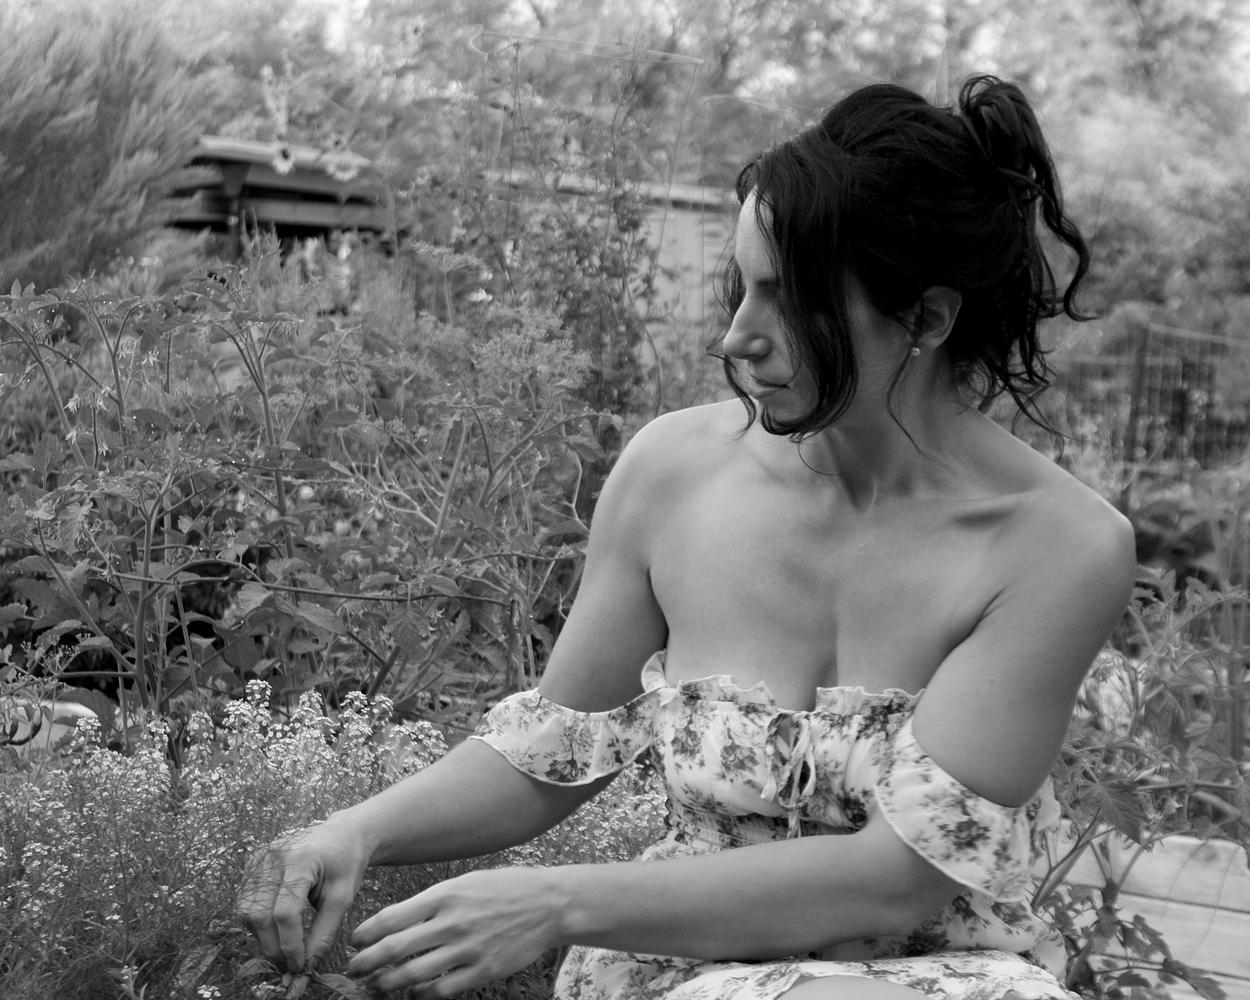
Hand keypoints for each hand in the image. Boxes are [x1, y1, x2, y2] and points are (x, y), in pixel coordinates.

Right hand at [237, 817, 371, 972]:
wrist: (341, 835)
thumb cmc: (346, 863)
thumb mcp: (343, 897)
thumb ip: (324, 933)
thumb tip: (307, 966)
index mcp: (301, 859)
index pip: (285, 912)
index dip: (289, 944)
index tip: (299, 966)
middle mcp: (273, 856)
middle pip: (260, 914)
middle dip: (272, 946)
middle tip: (288, 965)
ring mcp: (259, 857)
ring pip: (246, 911)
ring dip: (262, 937)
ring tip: (283, 949)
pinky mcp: (252, 863)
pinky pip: (245, 902)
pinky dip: (257, 923)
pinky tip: (275, 930)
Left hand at [346, 866, 565, 997]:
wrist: (549, 904)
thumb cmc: (505, 889)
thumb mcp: (466, 882)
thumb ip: (432, 902)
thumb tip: (396, 921)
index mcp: (444, 895)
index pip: (390, 918)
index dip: (366, 933)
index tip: (355, 941)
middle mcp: (451, 922)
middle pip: (394, 949)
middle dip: (366, 963)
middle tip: (353, 970)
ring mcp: (466, 949)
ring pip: (411, 975)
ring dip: (387, 983)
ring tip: (376, 986)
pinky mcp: (483, 970)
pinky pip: (440, 990)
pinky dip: (421, 994)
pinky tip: (414, 992)